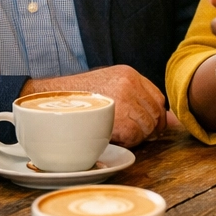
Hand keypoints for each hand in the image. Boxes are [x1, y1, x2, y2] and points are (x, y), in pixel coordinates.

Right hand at [25, 65, 166, 147]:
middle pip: (155, 112)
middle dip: (150, 128)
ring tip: (121, 135)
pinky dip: (128, 142)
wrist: (49, 101)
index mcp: (128, 73)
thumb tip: (165, 118)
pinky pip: (135, 135)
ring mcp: (124, 99)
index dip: (157, 115)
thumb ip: (132, 95)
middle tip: (139, 136)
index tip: (153, 126)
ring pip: (147, 126)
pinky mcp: (117, 117)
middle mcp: (129, 84)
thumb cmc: (76, 98)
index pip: (157, 97)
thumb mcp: (107, 85)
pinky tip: (113, 138)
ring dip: (138, 136)